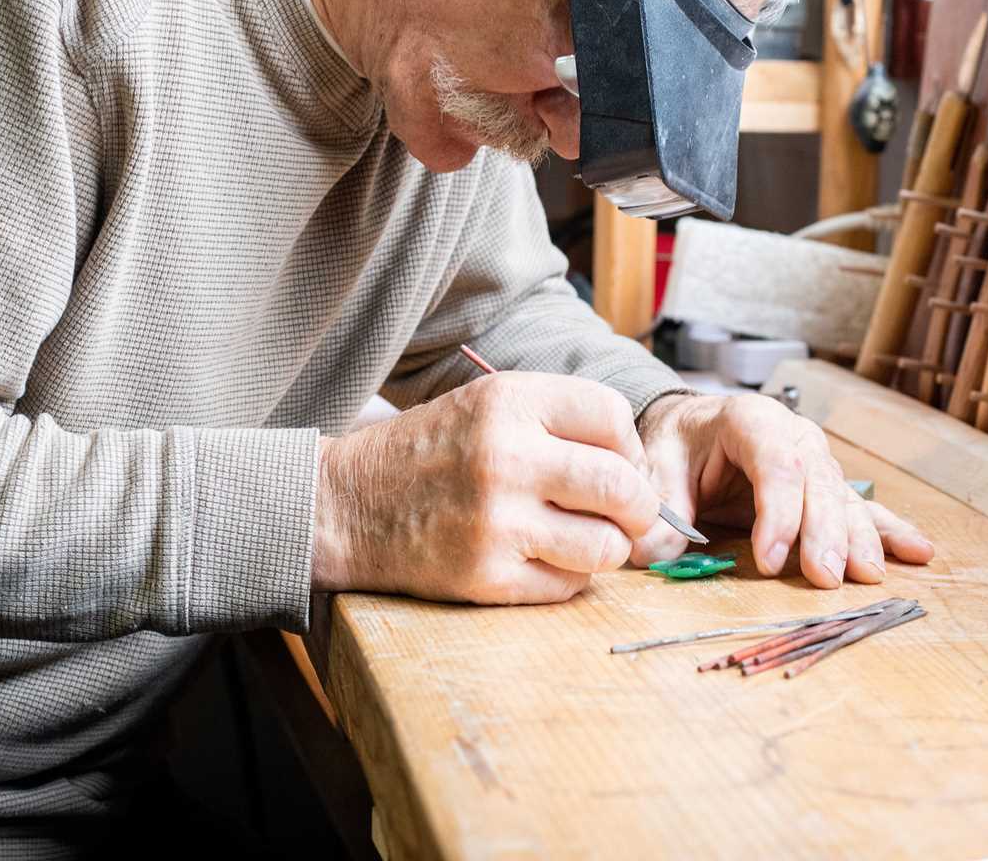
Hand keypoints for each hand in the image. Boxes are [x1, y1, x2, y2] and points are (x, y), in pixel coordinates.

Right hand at [312, 372, 662, 603]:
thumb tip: (640, 466)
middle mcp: (506, 456)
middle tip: (626, 514)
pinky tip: (540, 559)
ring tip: (580, 539)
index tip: (617, 463)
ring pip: (606, 547)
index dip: (628, 446)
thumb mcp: (486, 405)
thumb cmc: (430, 453)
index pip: (614, 417)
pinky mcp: (486, 576)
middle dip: (638, 507)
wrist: (346, 505)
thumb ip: (560, 420)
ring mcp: (497, 522)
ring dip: (606, 548)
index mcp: (508, 401)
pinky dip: (568, 578)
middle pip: (623, 488)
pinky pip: (569, 586)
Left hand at [633, 393, 934, 587]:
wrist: (690, 429)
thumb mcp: (655, 466)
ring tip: (868, 576)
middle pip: (818, 482)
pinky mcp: (825, 487)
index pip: (776, 464)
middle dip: (824, 533)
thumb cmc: (675, 445)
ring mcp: (816, 459)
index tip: (770, 561)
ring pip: (843, 498)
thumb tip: (653, 552)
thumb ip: (659, 508)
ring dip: (859, 539)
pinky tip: (918, 551)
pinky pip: (862, 508)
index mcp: (749, 419)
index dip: (778, 514)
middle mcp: (793, 434)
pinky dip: (888, 531)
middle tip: (825, 578)